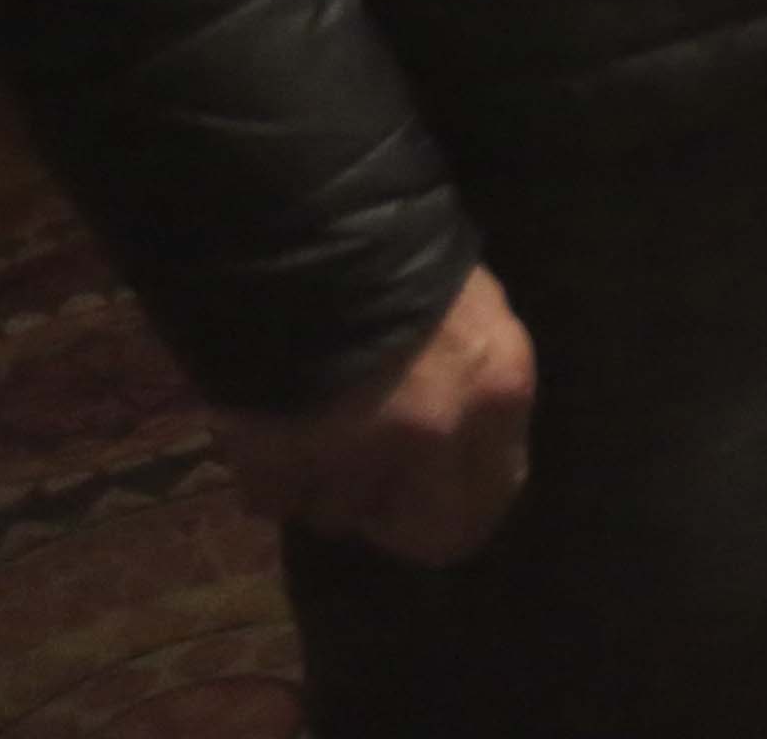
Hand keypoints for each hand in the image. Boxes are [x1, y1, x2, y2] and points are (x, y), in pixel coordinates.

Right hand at [216, 264, 534, 566]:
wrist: (304, 233)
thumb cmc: (404, 260)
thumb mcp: (474, 317)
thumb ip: (476, 392)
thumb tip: (461, 450)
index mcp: (499, 391)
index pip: (490, 503)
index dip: (458, 510)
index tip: (434, 501)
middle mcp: (438, 436)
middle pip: (423, 533)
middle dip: (397, 516)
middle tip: (370, 485)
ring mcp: (355, 458)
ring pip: (338, 513)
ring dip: (325, 486)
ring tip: (313, 430)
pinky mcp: (278, 464)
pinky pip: (271, 499)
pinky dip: (267, 476)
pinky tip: (271, 429)